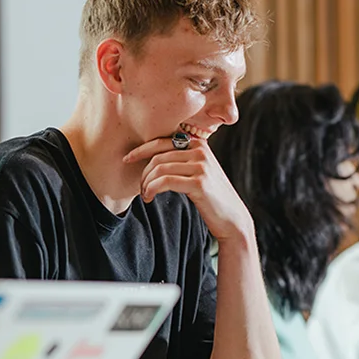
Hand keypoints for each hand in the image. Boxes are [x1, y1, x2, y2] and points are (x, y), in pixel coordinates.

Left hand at [124, 136, 252, 241]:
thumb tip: (151, 155)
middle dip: (144, 172)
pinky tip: (149, 198)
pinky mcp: (199, 182)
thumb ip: (182, 159)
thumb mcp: (199, 170)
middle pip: (158, 156)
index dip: (141, 150)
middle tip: (140, 187)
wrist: (231, 217)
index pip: (161, 141)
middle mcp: (200, 150)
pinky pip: (164, 181)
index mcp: (198, 143)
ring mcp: (201, 165)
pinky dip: (152, 189)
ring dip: (146, 183)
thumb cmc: (211, 196)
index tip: (127, 159)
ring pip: (159, 169)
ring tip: (145, 195)